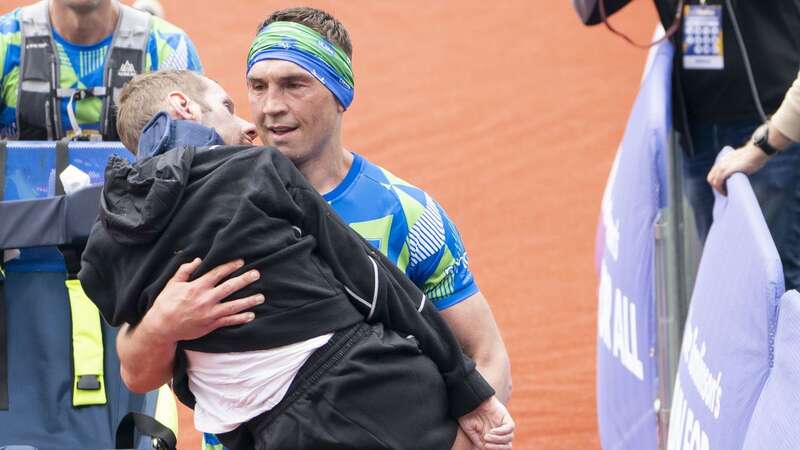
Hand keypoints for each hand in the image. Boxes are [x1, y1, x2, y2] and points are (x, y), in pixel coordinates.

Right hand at [144, 257, 264, 342]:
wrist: (161, 327)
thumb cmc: (165, 304)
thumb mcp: (172, 284)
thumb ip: (185, 271)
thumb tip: (198, 260)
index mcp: (197, 287)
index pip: (217, 273)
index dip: (230, 266)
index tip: (241, 261)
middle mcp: (206, 299)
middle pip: (230, 287)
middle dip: (244, 279)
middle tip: (257, 274)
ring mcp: (210, 313)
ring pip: (233, 306)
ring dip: (249, 301)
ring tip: (261, 297)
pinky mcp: (211, 325)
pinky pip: (229, 321)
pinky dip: (241, 318)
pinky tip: (251, 315)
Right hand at [457, 397, 514, 449]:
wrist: (468, 399)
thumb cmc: (466, 413)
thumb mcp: (470, 430)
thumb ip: (478, 441)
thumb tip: (484, 449)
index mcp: (491, 436)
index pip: (500, 448)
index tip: (485, 447)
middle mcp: (498, 431)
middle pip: (507, 446)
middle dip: (498, 448)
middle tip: (487, 445)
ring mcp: (502, 424)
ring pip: (509, 438)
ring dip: (498, 440)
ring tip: (486, 436)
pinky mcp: (504, 416)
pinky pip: (510, 428)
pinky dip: (502, 432)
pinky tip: (492, 431)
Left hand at [707, 143, 770, 194]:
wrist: (758, 151)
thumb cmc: (753, 157)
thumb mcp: (740, 161)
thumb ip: (734, 167)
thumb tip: (735, 175)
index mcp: (723, 160)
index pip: (713, 174)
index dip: (716, 182)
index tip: (723, 187)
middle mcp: (720, 163)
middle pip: (711, 178)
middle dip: (716, 187)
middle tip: (724, 192)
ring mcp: (723, 166)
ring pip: (714, 182)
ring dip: (718, 189)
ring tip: (725, 194)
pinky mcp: (727, 170)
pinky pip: (719, 182)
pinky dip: (721, 189)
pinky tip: (726, 193)